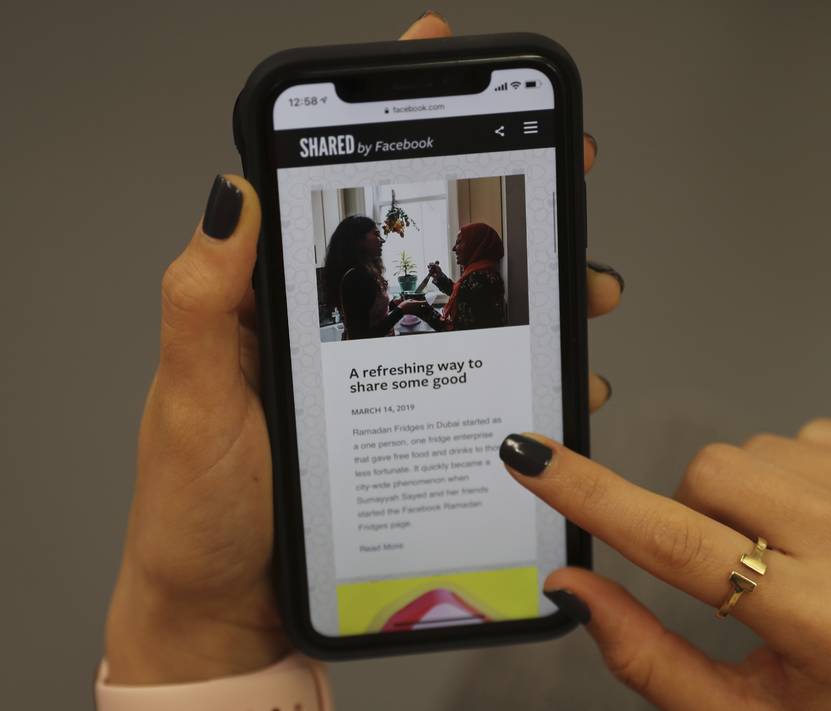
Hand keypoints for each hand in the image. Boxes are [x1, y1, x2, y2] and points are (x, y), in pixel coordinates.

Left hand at [104, 11, 620, 682]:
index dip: (391, 123)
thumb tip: (233, 192)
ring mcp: (378, 378)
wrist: (233, 611)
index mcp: (279, 304)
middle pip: (425, 245)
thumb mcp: (196, 399)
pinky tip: (564, 374)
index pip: (336, 191)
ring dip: (537, 289)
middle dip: (501, 203)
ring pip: (470, 312)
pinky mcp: (408, 426)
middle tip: (564, 177)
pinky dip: (532, 370)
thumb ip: (208, 300)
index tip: (439, 66)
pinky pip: (481, 382)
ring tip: (585, 288)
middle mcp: (335, 330)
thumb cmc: (201, 510)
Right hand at [499, 421, 830, 709]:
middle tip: (745, 575)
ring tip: (805, 557)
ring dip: (762, 499)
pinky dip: (811, 479)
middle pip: (713, 470)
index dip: (591, 496)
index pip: (676, 541)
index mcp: (827, 621)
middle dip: (705, 518)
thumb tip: (572, 587)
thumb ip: (647, 655)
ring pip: (763, 447)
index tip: (532, 456)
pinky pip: (818, 433)